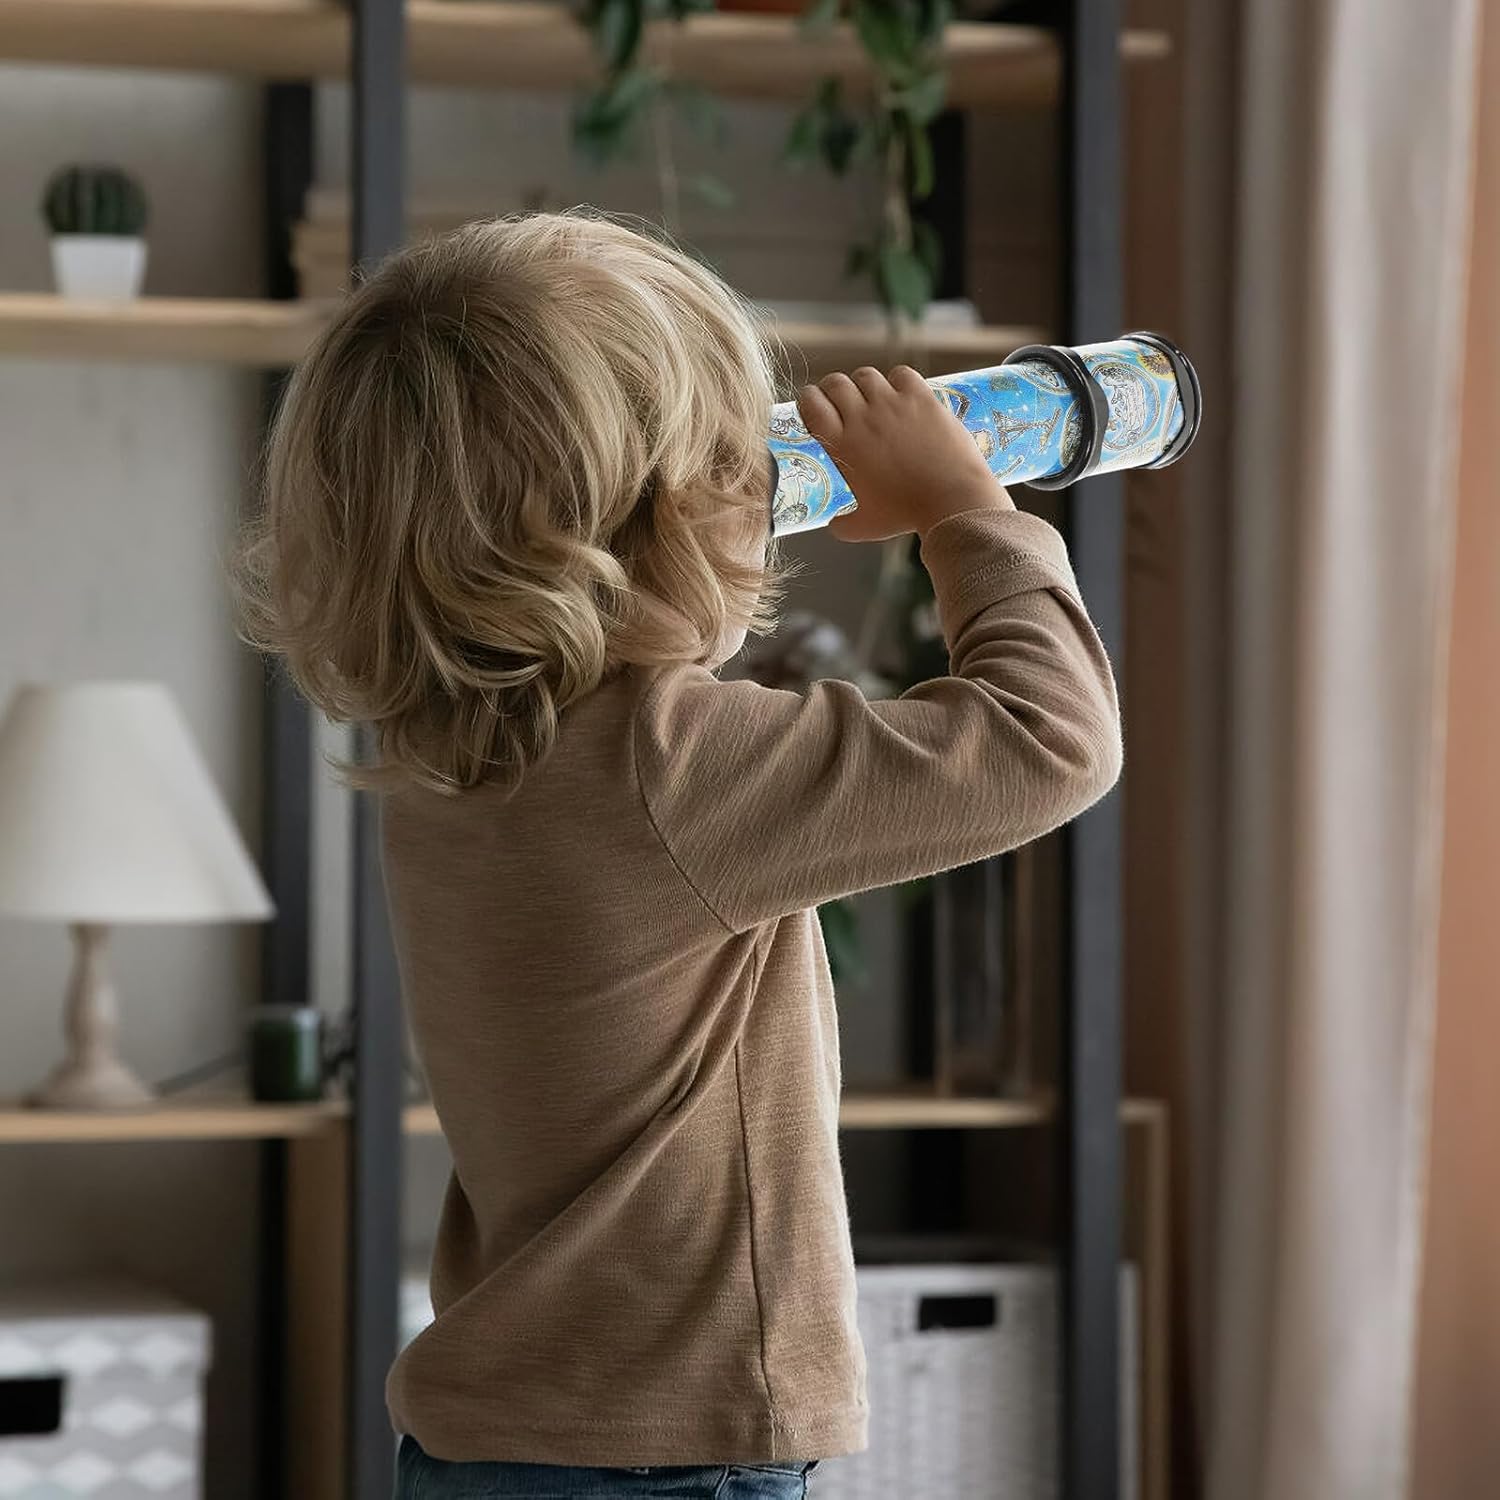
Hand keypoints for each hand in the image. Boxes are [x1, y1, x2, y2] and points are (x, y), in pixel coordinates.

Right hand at [795, 365, 1012, 541]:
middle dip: (834, 390)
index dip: (810, 400)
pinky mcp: (921, 398)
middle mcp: (863, 418)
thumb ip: (842, 523)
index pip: (812, 403)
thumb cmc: (906, 514)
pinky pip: (901, 374)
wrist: (951, 500)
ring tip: (872, 399)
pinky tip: (902, 395)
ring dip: (864, 385)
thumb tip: (833, 523)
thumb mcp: (864, 526)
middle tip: (842, 403)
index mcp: (842, 445)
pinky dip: (898, 381)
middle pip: (836, 383)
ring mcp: (893, 404)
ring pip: (866, 375)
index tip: (815, 407)